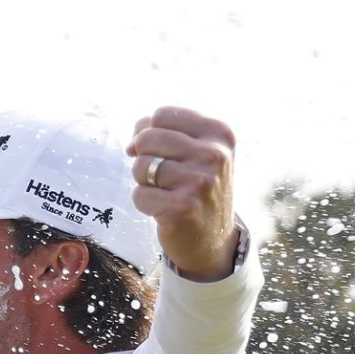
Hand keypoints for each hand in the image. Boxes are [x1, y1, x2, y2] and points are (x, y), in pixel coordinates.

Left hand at [128, 107, 239, 281]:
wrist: (213, 238)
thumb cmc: (197, 188)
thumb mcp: (196, 152)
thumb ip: (166, 132)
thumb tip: (135, 135)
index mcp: (219, 133)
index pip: (162, 114)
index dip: (147, 131)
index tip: (155, 150)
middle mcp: (214, 154)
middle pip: (147, 137)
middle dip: (143, 156)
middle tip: (160, 175)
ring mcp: (199, 181)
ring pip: (141, 166)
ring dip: (143, 182)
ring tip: (165, 192)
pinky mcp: (181, 208)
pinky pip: (139, 195)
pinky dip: (144, 203)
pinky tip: (163, 209)